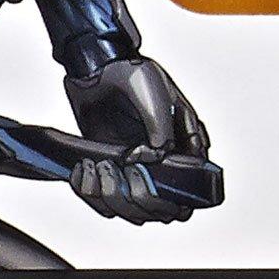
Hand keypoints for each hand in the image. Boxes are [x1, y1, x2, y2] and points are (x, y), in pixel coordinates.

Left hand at [68, 59, 223, 217]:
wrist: (97, 68)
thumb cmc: (133, 74)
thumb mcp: (157, 98)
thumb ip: (162, 134)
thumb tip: (150, 161)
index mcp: (186, 146)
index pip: (194, 190)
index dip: (177, 197)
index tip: (152, 179)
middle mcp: (163, 163)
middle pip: (160, 209)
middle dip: (139, 197)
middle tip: (123, 170)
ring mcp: (134, 169)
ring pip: (130, 210)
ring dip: (111, 196)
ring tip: (98, 166)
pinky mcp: (108, 170)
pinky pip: (101, 199)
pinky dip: (89, 191)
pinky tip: (83, 168)